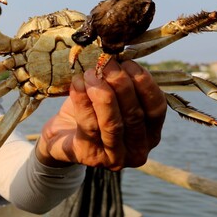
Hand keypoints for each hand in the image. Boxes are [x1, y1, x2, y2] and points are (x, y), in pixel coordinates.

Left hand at [35, 60, 166, 169]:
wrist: (60, 137)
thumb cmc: (90, 113)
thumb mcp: (112, 99)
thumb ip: (121, 85)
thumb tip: (119, 58)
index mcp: (151, 135)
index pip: (156, 109)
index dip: (145, 84)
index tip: (129, 62)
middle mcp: (138, 151)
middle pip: (134, 115)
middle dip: (120, 84)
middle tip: (105, 63)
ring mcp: (114, 158)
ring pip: (112, 123)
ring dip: (102, 93)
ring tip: (90, 73)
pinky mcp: (89, 157)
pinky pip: (88, 126)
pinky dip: (82, 102)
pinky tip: (77, 84)